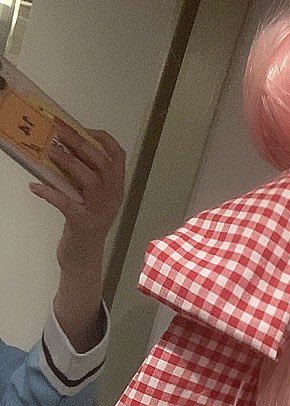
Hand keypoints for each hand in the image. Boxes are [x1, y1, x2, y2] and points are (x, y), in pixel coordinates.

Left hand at [29, 122, 125, 352]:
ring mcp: (100, 212)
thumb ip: (81, 176)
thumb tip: (59, 147)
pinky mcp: (84, 225)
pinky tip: (34, 187)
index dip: (102, 138)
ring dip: (68, 163)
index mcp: (115, 189)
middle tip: (57, 131)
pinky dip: (50, 194)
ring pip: (90, 180)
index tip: (81, 127)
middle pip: (102, 164)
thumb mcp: (86, 196)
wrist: (83, 258)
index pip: (118, 157)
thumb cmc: (82, 223)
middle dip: (79, 144)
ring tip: (49, 152)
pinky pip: (67, 204)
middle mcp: (113, 199)